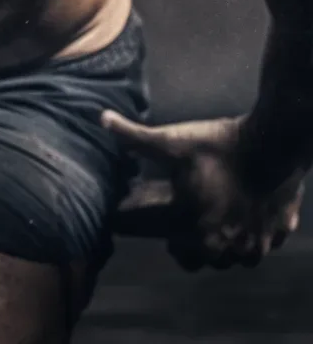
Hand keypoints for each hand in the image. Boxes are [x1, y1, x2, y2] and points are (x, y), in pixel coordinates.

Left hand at [102, 110, 303, 269]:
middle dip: (181, 242)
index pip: (164, 244)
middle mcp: (225, 248)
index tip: (138, 216)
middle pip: (193, 259)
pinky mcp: (278, 235)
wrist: (275, 142)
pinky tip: (238, 216)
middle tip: (173, 216)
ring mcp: (255, 246)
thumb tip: (102, 119)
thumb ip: (135, 137)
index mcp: (195, 230)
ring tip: (203, 219)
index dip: (149, 230)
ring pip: (227, 259)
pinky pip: (257, 248)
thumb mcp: (173, 141)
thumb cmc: (220, 145)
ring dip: (213, 244)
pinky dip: (245, 237)